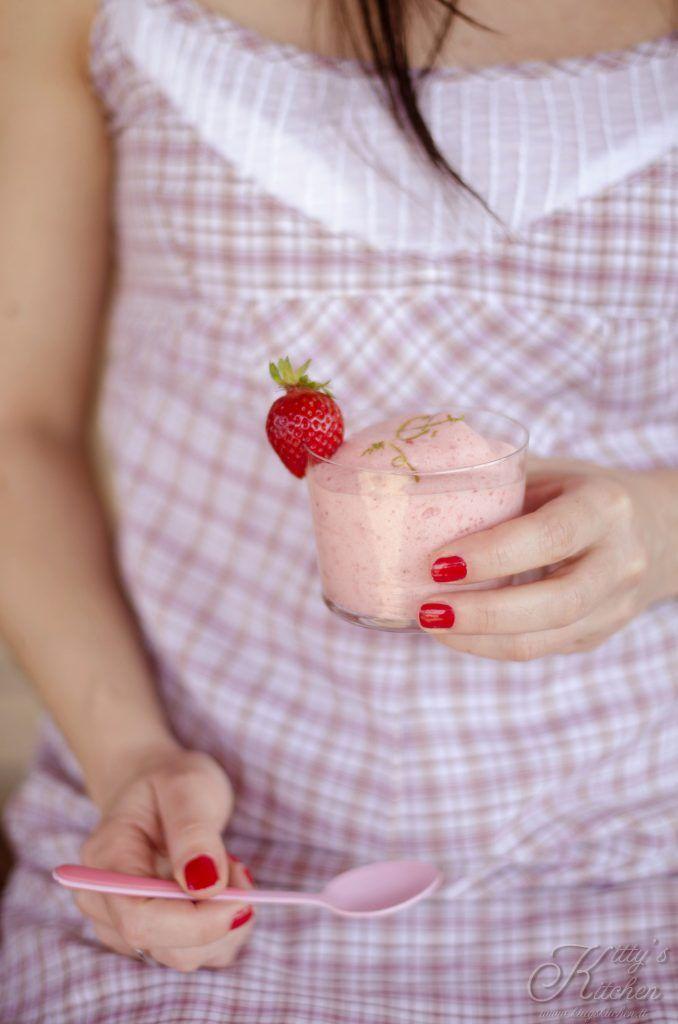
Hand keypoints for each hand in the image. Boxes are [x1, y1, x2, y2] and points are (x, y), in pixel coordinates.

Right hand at [75, 747, 255, 970]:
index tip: (242, 897)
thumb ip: (193, 832)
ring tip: (226, 866)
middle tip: (237, 866)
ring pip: (187, 957)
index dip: (196, 923)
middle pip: (166, 948)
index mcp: (105, 862)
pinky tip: (221, 887)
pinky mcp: (152, 937)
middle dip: (218, 916)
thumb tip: (205, 885)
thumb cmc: (169, 781)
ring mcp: (123, 926)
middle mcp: (103, 904)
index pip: (140, 920)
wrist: (155, 787)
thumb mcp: (187, 785)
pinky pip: (198, 953)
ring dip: (225, 919)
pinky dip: (223, 926)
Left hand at [418, 457, 677, 660]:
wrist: (655, 529)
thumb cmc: (580, 492)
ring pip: (546, 639)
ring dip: (479, 638)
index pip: (552, 535)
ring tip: (428, 621)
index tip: (438, 561)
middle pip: (554, 603)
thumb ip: (498, 481)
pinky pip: (540, 650)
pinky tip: (453, 631)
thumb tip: (414, 484)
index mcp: (606, 507)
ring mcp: (615, 605)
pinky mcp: (597, 635)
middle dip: (483, 612)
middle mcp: (620, 560)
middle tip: (426, 606)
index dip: (493, 553)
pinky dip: (489, 645)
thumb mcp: (550, 472)